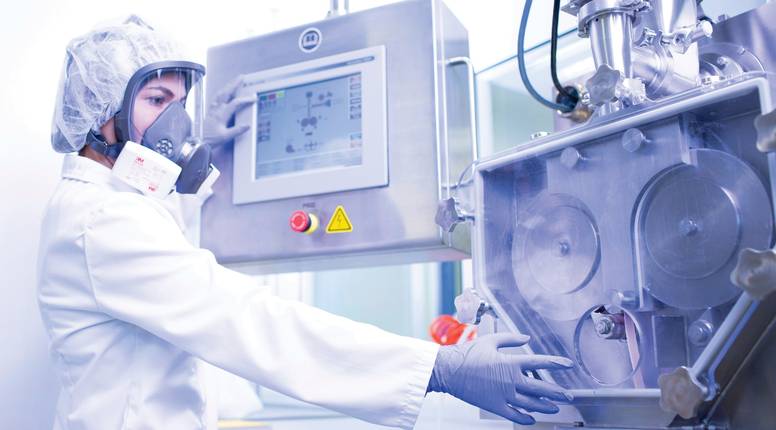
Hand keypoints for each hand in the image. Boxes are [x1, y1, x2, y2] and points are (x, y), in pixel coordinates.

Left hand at [203, 76, 254, 145]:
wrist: (198, 140)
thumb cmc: (211, 140)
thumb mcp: (225, 137)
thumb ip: (237, 130)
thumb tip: (247, 125)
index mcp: (221, 115)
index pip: (235, 103)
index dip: (245, 100)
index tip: (253, 98)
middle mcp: (216, 110)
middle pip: (226, 93)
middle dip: (234, 84)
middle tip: (241, 77)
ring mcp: (212, 109)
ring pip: (220, 93)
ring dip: (227, 86)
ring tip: (234, 81)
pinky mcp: (210, 111)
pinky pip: (215, 97)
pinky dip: (221, 92)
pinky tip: (223, 91)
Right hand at [427, 333, 573, 424]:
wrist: (448, 370)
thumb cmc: (467, 354)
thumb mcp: (490, 340)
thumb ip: (511, 339)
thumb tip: (527, 338)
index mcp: (511, 363)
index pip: (541, 362)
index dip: (557, 363)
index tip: (569, 365)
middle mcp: (510, 380)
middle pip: (541, 388)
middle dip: (557, 392)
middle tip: (568, 395)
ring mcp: (504, 395)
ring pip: (531, 403)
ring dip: (546, 406)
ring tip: (554, 407)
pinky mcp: (495, 406)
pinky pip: (515, 415)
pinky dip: (526, 418)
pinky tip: (532, 418)